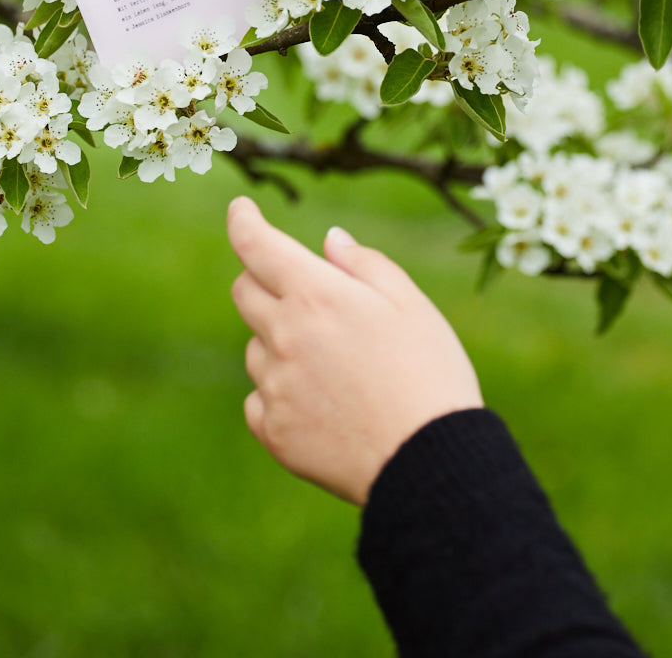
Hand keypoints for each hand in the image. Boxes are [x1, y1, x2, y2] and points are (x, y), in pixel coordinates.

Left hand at [227, 196, 483, 505]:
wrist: (431, 461)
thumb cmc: (430, 372)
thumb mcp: (409, 302)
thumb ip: (363, 264)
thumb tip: (329, 241)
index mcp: (315, 295)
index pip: (257, 245)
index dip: (243, 221)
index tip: (239, 210)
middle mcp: (283, 336)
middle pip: (245, 293)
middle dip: (264, 282)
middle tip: (306, 297)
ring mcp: (274, 387)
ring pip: (256, 349)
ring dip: (279, 343)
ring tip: (338, 368)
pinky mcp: (274, 431)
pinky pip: (259, 399)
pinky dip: (281, 393)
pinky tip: (324, 405)